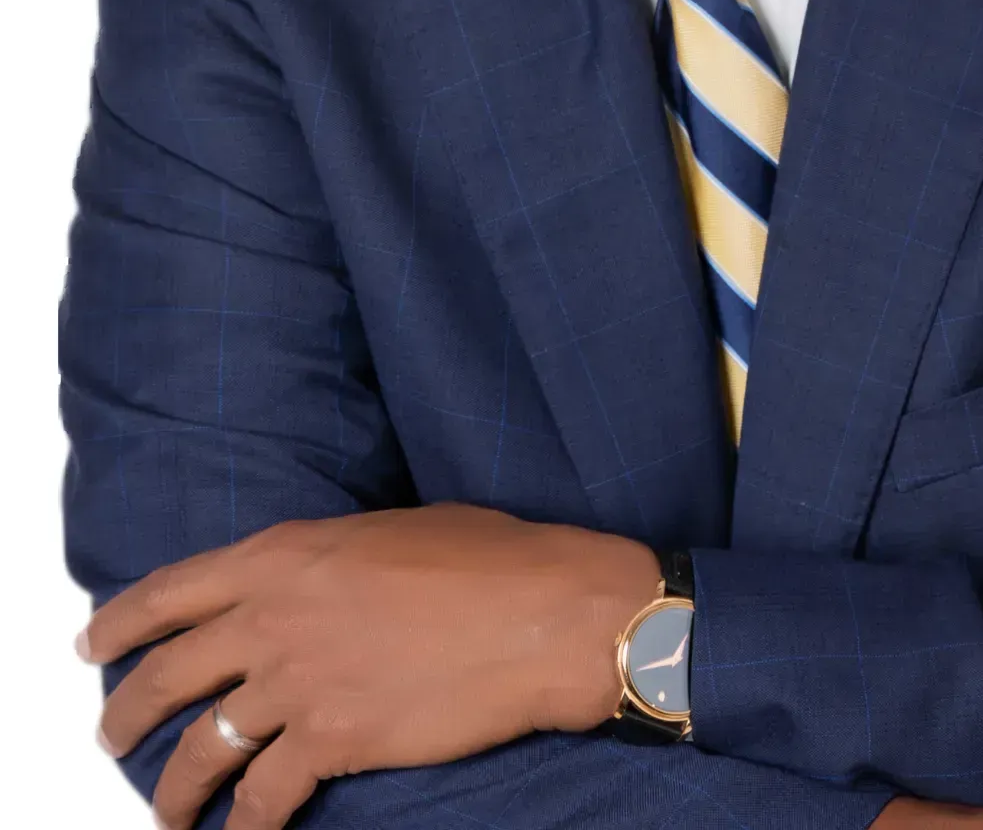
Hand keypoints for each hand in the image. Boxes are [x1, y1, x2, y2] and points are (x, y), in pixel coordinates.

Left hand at [76, 502, 661, 829]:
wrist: (542, 614)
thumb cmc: (488, 559)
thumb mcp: (389, 530)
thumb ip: (329, 560)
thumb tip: (311, 584)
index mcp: (286, 553)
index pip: (171, 591)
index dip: (120, 623)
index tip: (92, 644)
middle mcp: (275, 615)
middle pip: (168, 675)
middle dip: (124, 714)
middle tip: (108, 734)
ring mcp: (298, 681)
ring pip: (200, 748)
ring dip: (172, 788)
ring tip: (165, 809)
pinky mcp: (331, 741)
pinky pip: (262, 799)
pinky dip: (244, 828)